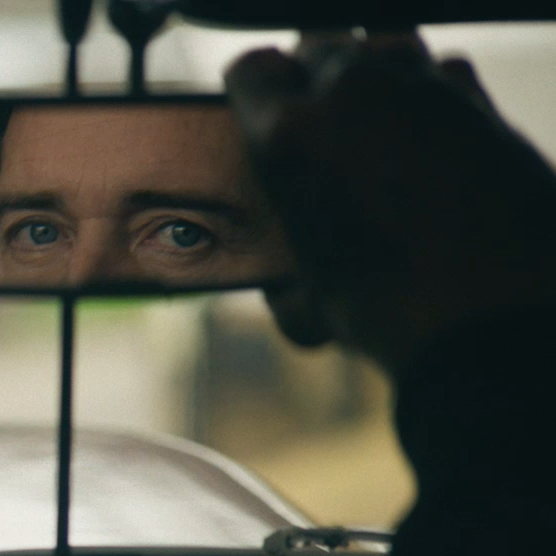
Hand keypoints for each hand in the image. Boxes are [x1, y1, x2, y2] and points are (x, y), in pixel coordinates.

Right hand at [225, 32, 555, 374]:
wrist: (502, 317)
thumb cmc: (397, 315)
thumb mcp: (312, 302)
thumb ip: (286, 274)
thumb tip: (288, 284)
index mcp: (290, 132)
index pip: (250, 67)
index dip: (250, 92)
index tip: (255, 114)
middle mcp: (353, 91)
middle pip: (316, 42)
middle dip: (307, 74)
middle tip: (311, 121)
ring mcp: (424, 88)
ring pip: (381, 41)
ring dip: (367, 70)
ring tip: (367, 118)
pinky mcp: (481, 102)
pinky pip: (441, 69)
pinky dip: (426, 90)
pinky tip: (426, 133)